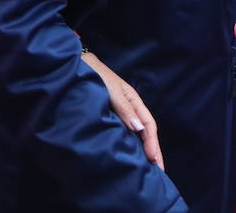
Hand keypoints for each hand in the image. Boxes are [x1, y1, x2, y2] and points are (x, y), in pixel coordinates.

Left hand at [82, 50, 162, 169]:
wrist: (76, 65)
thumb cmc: (95, 74)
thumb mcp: (110, 89)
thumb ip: (124, 107)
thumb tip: (138, 128)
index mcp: (134, 100)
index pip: (149, 124)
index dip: (152, 142)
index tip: (153, 159)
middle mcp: (130, 107)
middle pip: (146, 131)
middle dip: (153, 150)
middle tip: (159, 171)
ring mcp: (120, 112)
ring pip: (136, 133)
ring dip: (143, 149)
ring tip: (148, 168)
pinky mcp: (109, 115)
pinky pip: (124, 132)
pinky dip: (131, 144)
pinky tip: (130, 154)